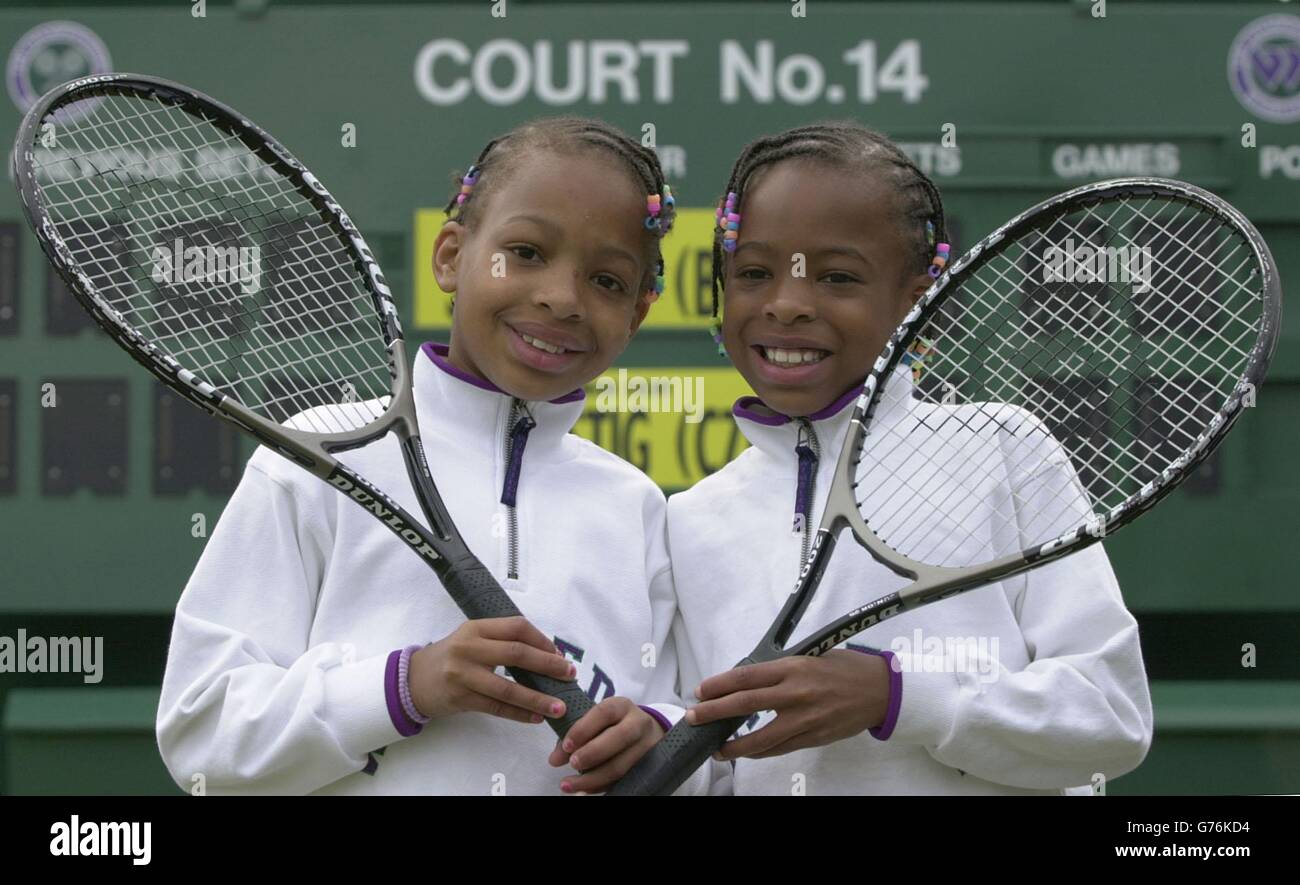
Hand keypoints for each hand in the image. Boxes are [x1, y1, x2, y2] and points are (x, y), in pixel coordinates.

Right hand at [408, 617, 576, 722]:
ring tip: (559, 707)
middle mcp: (468, 648)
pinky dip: (519, 714)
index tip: (559, 655)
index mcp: (476, 628)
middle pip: (517, 654)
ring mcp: (462, 674)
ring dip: (538, 698)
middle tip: (570, 676)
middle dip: (548, 666)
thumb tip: (547, 655)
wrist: (413, 680)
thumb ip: (502, 642)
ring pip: (508, 687)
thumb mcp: (473, 639)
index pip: (517, 627)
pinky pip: (496, 708)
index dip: (542, 640)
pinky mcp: (460, 698)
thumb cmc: (452, 657)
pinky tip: (536, 718)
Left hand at [547, 697, 662, 793]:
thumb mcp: (596, 721)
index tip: (566, 745)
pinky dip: (600, 787)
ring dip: (592, 778)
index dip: (584, 729)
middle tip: (572, 764)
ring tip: (568, 784)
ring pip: (621, 765)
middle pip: (619, 738)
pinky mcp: (647, 768)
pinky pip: (621, 781)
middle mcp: (638, 723)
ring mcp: (646, 747)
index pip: (604, 713)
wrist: (646, 733)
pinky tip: (582, 791)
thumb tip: (554, 759)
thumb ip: (573, 735)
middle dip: (592, 753)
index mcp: (621, 706)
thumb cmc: (611, 725)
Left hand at [686, 650, 890, 759]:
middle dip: (714, 712)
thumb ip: (783, 668)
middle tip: (694, 717)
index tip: (700, 691)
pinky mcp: (814, 738)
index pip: (746, 676)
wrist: (882, 690)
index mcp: (794, 667)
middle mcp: (796, 693)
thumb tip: (749, 679)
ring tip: (716, 747)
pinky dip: (760, 752)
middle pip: (744, 704)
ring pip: (760, 737)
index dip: (719, 685)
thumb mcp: (813, 655)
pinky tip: (745, 752)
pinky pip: (780, 748)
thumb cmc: (847, 668)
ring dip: (734, 745)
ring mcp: (805, 719)